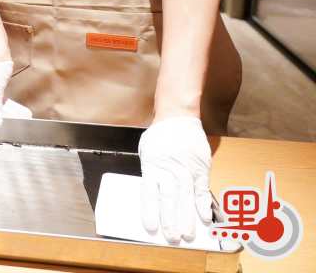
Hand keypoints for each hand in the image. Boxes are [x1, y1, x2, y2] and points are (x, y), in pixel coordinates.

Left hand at [139, 116, 212, 243]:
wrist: (178, 116)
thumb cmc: (160, 136)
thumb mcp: (147, 151)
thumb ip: (150, 172)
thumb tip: (152, 194)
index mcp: (152, 166)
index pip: (149, 193)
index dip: (150, 211)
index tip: (151, 227)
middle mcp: (169, 170)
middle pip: (169, 198)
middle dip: (170, 220)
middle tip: (172, 237)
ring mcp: (186, 169)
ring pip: (187, 197)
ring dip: (188, 217)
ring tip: (188, 234)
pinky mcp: (201, 168)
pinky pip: (203, 189)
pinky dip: (204, 204)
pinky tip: (205, 218)